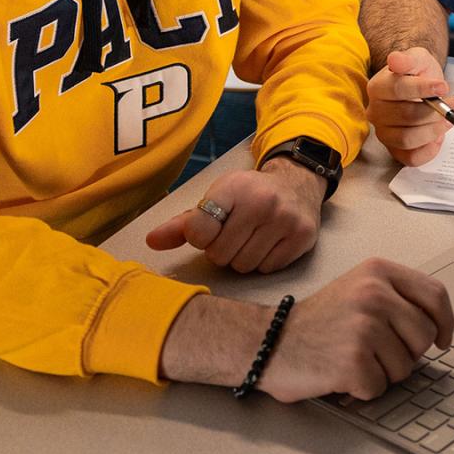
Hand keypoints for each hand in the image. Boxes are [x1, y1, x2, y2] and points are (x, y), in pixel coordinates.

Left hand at [144, 158, 325, 273]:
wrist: (296, 184)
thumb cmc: (248, 195)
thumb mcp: (216, 199)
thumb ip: (183, 224)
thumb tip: (151, 241)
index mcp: (234, 187)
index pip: (198, 231)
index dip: (200, 236)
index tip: (211, 227)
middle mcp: (262, 201)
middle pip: (220, 254)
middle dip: (222, 249)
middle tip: (235, 232)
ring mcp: (285, 219)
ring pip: (243, 266)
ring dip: (242, 258)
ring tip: (252, 237)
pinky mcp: (302, 236)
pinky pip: (266, 269)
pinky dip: (263, 262)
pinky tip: (269, 242)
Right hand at [260, 258, 453, 402]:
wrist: (270, 341)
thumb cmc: (318, 321)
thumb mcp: (359, 289)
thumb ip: (397, 297)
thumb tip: (437, 325)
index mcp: (379, 272)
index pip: (435, 295)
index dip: (445, 322)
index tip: (442, 340)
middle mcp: (375, 293)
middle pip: (424, 336)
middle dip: (407, 353)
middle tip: (376, 352)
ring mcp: (365, 326)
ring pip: (406, 367)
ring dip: (383, 373)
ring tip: (353, 358)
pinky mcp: (353, 360)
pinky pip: (380, 388)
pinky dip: (363, 389)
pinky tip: (341, 373)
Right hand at [366, 48, 453, 166]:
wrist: (420, 86)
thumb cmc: (417, 74)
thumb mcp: (418, 58)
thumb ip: (409, 59)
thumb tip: (395, 60)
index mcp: (378, 87)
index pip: (398, 89)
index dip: (422, 89)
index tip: (443, 87)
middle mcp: (376, 112)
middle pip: (406, 116)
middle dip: (437, 111)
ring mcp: (384, 133)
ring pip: (408, 139)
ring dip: (434, 130)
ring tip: (450, 120)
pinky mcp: (394, 150)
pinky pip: (411, 158)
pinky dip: (429, 150)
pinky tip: (439, 137)